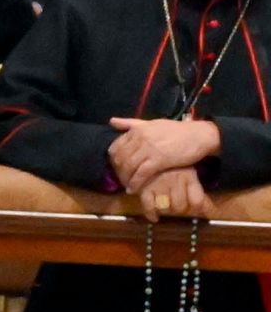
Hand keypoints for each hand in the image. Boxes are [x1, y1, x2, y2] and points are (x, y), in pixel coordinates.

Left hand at [110, 116, 224, 189]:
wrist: (200, 135)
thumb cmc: (177, 131)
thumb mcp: (152, 123)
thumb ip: (131, 123)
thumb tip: (111, 121)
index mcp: (138, 129)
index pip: (115, 147)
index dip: (114, 159)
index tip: (117, 167)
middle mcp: (141, 138)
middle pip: (120, 158)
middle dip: (118, 171)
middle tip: (120, 179)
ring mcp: (149, 149)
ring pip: (128, 167)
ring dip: (125, 179)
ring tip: (127, 185)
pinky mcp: (159, 160)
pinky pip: (140, 174)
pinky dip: (135, 184)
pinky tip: (133, 190)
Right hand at [140, 162, 214, 218]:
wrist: (150, 149)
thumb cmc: (172, 160)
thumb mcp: (187, 167)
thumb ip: (195, 185)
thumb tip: (208, 208)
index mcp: (188, 175)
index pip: (197, 201)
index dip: (202, 209)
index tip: (203, 211)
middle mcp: (175, 181)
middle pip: (180, 207)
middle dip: (179, 208)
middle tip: (178, 205)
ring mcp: (159, 185)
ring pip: (166, 208)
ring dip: (166, 210)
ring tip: (166, 206)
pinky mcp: (145, 188)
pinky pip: (149, 206)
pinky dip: (151, 214)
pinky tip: (154, 217)